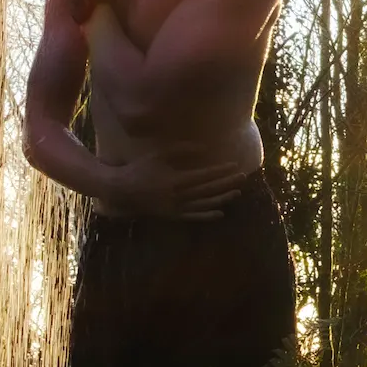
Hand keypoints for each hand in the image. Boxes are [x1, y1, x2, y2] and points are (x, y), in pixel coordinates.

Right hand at [108, 151, 246, 219]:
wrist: (123, 191)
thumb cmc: (141, 168)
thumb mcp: (159, 155)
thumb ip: (181, 150)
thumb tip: (203, 149)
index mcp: (175, 180)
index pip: (204, 176)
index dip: (220, 171)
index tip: (234, 165)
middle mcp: (178, 196)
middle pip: (208, 190)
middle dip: (227, 183)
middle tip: (244, 176)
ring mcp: (176, 208)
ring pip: (204, 205)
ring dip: (222, 199)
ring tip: (237, 192)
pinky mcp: (173, 216)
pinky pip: (194, 217)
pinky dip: (208, 215)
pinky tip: (221, 213)